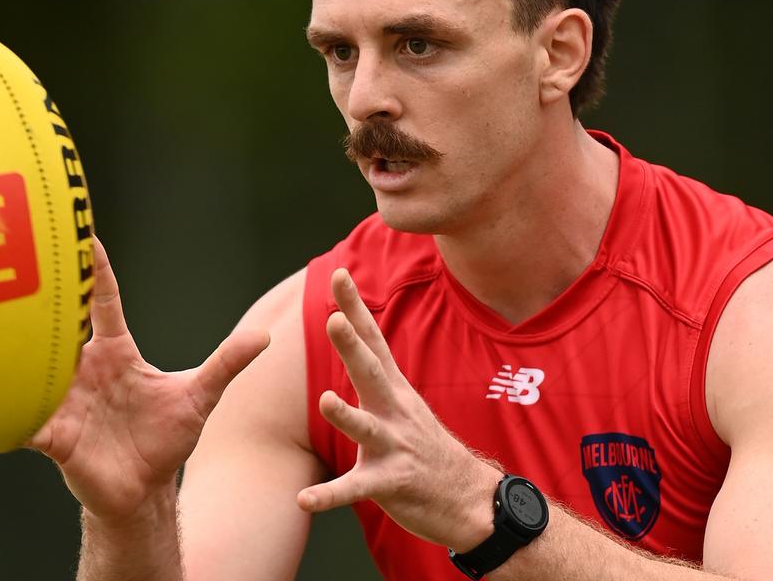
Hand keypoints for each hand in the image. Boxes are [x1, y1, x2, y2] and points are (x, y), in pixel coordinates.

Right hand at [27, 236, 268, 525]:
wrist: (143, 491)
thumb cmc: (166, 438)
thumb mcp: (199, 396)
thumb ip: (227, 363)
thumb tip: (264, 336)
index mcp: (117, 353)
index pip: (103, 303)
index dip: (95, 271)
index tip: (86, 237)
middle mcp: (85, 369)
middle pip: (59, 324)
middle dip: (44, 295)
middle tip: (28, 258)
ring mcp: (65, 400)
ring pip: (35, 365)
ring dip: (22, 345)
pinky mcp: (53, 435)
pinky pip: (25, 417)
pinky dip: (11, 408)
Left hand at [296, 269, 501, 550]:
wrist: (468, 498)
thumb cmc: (423, 446)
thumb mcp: (401, 402)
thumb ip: (374, 371)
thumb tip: (350, 330)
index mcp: (393, 390)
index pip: (373, 340)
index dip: (356, 307)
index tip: (339, 273)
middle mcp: (394, 412)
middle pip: (371, 373)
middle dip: (352, 346)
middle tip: (333, 320)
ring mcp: (395, 447)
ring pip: (367, 428)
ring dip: (347, 416)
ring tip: (326, 400)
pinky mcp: (391, 483)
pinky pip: (356, 489)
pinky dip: (329, 494)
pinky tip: (304, 498)